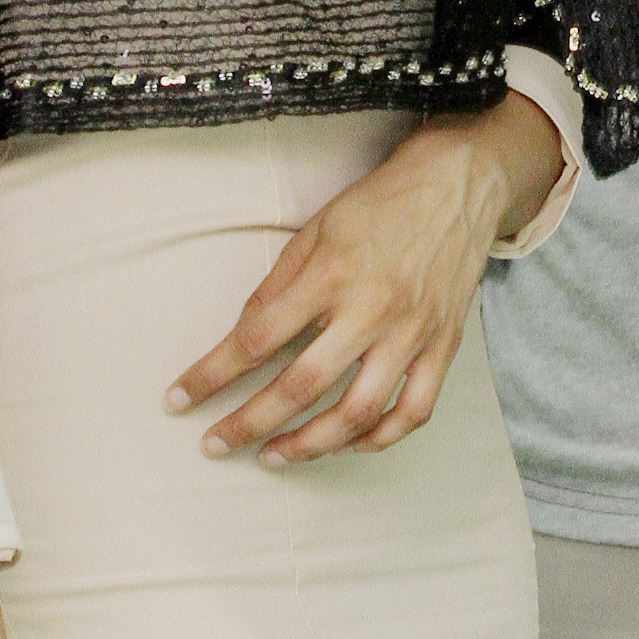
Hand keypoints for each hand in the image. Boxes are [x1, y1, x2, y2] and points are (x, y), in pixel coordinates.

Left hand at [167, 95, 562, 465]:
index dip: (212, 374)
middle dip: (249, 423)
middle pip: (301, 387)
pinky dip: (379, 438)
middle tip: (215, 444)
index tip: (178, 398)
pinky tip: (347, 444)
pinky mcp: (443, 345)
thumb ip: (278, 285)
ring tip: (274, 455)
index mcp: (331, 275)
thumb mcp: (316, 228)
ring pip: (359, 414)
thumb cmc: (381, 202)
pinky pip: (413, 411)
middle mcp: (372, 310)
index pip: (258, 338)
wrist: (460, 183)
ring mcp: (412, 333)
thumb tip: (244, 335)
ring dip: (310, 446)